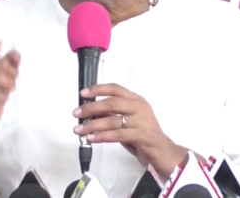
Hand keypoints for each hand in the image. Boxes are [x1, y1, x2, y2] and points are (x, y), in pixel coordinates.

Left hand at [72, 83, 187, 177]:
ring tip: (80, 130)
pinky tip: (91, 138)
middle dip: (92, 107)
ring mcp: (141, 121)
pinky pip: (117, 135)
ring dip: (93, 125)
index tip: (84, 93)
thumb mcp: (128, 120)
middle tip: (77, 113)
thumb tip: (90, 113)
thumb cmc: (143, 134)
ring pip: (112, 120)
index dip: (98, 89)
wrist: (162, 151)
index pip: (115, 89)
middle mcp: (139, 107)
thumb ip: (112, 115)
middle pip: (112, 103)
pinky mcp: (141, 135)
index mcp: (136, 100)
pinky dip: (101, 136)